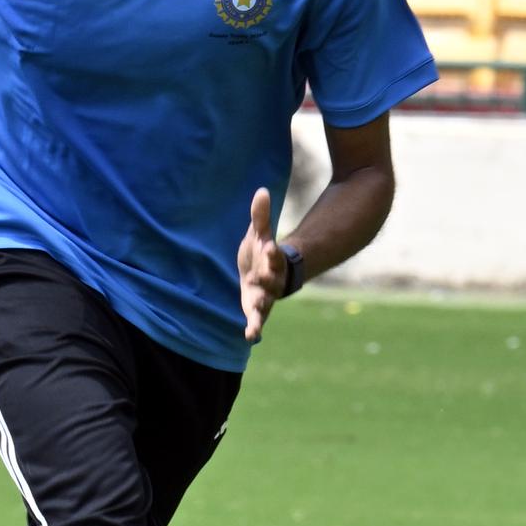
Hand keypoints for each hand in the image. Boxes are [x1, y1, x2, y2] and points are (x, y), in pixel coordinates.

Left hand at [237, 186, 287, 343]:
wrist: (265, 274)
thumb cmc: (261, 253)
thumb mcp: (259, 233)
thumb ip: (260, 216)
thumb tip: (261, 190)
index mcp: (273, 261)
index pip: (274, 255)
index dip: (272, 252)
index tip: (269, 247)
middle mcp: (272, 280)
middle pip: (271, 280)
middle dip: (266, 279)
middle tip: (256, 278)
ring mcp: (265, 296)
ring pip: (265, 302)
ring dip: (259, 308)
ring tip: (255, 318)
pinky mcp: (256, 309)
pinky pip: (257, 320)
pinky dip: (254, 328)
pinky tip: (250, 336)